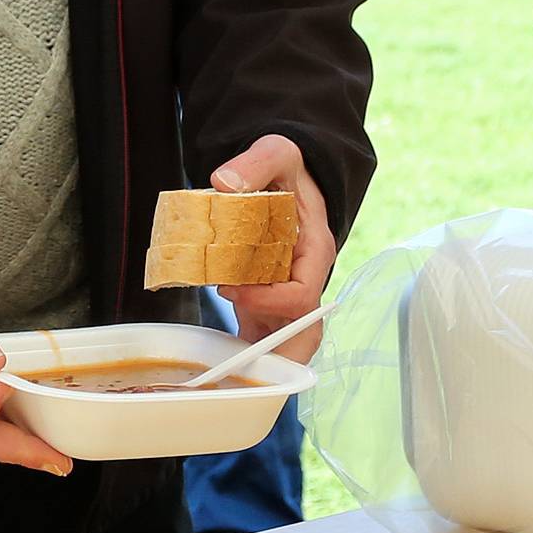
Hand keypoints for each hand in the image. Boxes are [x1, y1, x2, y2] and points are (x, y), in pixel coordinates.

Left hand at [211, 134, 336, 356]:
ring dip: (262, 363)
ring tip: (225, 379)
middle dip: (278, 360)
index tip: (229, 288)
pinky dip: (245, 354)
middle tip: (238, 372)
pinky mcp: (271, 302)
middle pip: (304, 336)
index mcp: (315, 253)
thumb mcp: (279, 152)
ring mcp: (289, 295)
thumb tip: (224, 183)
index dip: (268, 300)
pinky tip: (217, 364)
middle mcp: (306, 280)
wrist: (289, 179)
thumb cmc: (288, 169)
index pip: (302, 295)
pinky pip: (264, 338)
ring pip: (287, 345)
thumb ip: (256, 163)